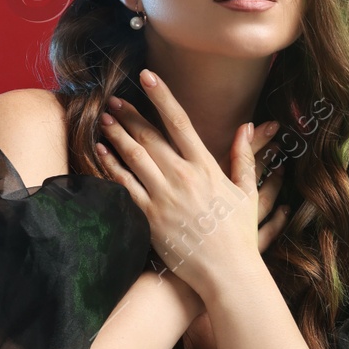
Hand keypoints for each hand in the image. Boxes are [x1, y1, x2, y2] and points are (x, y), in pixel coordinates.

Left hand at [95, 69, 290, 300]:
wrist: (227, 273)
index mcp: (206, 167)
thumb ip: (244, 157)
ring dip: (116, 134)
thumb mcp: (247, 193)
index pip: (180, 122)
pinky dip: (111, 166)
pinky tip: (101, 152)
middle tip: (114, 99)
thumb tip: (247, 127)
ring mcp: (164, 197)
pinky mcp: (150, 217)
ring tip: (104, 118)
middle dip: (130, 114)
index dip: (162, 96)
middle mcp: (182, 177)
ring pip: (133, 157)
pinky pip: (124, 186)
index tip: (148, 76)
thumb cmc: (239, 235)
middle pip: (150, 136)